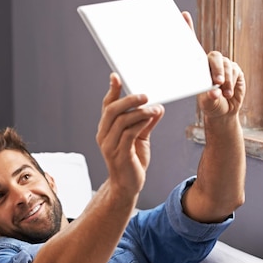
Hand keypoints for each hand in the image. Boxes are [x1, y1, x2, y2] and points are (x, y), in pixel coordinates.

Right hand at [96, 74, 163, 198]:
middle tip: (145, 95)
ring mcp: (110, 146)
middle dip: (128, 100)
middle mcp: (104, 136)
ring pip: (121, 121)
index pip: (107, 106)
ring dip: (139, 112)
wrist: (128, 186)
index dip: (111, 91)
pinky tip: (151, 118)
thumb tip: (157, 106)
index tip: (116, 76)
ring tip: (154, 108)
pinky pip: (129, 134)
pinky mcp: (120, 155)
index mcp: (106, 129)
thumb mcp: (140, 138)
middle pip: (112, 111)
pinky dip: (140, 124)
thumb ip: (146, 122)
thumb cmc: (132, 161)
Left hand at [181, 11, 245, 119]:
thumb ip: (208, 96)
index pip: (193, 45)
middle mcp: (211, 63)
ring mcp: (224, 65)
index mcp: (198, 66)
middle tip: (216, 82)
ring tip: (223, 94)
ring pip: (225, 66)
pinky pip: (235, 73)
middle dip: (216, 69)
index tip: (183, 15)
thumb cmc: (209, 104)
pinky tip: (228, 94)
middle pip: (214, 57)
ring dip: (225, 80)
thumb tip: (214, 92)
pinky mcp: (236, 71)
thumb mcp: (204, 101)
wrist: (223, 112)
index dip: (189, 29)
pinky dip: (231, 84)